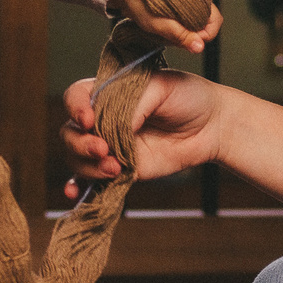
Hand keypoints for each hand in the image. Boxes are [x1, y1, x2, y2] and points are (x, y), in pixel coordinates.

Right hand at [60, 67, 222, 196]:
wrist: (212, 125)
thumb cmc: (187, 96)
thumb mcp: (159, 88)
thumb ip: (130, 106)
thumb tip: (108, 132)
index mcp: (107, 92)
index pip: (75, 98)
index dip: (75, 109)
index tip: (88, 119)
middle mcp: (102, 119)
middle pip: (70, 132)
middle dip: (80, 143)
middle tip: (103, 149)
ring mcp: (109, 146)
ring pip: (77, 158)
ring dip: (88, 166)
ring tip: (115, 168)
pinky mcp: (120, 169)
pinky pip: (91, 181)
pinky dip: (78, 188)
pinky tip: (75, 194)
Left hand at [111, 0, 220, 53]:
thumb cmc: (138, 2)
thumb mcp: (159, 25)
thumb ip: (181, 36)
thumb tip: (199, 46)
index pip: (215, 24)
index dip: (202, 37)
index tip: (187, 42)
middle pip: (206, 22)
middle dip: (192, 34)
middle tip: (173, 36)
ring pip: (196, 19)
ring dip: (185, 28)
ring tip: (167, 28)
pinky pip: (187, 13)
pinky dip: (179, 21)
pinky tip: (165, 21)